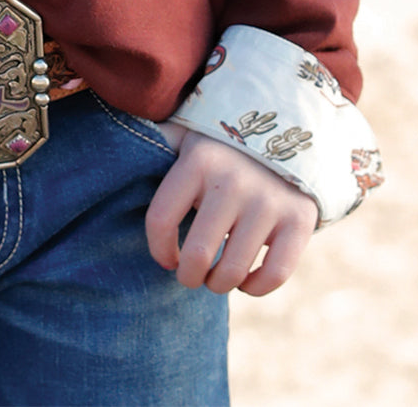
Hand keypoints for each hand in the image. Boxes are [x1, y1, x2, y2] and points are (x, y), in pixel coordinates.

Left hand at [144, 127, 317, 296]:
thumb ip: (158, 141)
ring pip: (233, 271)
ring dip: (219, 283)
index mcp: (197, 160)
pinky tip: (246, 280)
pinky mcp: (299, 219)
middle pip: (199, 255)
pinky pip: (274, 274)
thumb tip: (118, 139)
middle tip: (191, 274)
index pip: (161, 219)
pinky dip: (256, 288)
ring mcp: (268, 201)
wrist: (288, 129)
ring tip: (215, 276)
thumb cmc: (222, 145)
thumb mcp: (188, 134)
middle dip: (189, 276)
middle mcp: (232, 181)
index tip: (166, 257)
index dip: (159, 249)